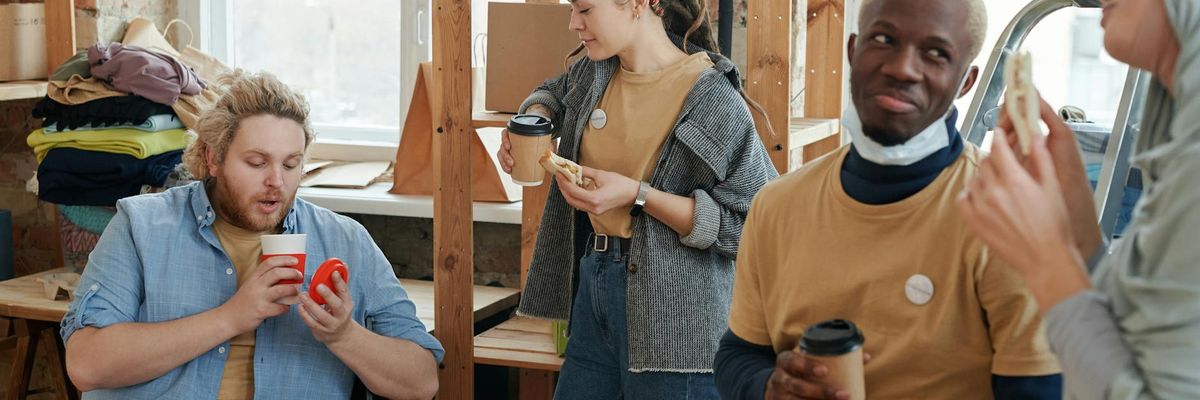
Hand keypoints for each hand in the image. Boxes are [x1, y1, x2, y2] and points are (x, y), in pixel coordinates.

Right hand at [221, 256, 302, 333]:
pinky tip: (286, 308)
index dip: (284, 259)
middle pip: (277, 273)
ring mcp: (258, 298)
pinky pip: (280, 308)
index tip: (295, 260)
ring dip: (292, 290)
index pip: (269, 263)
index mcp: (253, 278)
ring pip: (281, 289)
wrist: (228, 318)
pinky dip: (286, 308)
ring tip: (296, 291)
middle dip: (292, 272)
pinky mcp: (261, 311)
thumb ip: (263, 280)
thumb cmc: (243, 302)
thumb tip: (285, 275)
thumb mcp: (250, 286)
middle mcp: (255, 286)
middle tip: (299, 275)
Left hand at [298, 271, 356, 343]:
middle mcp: (341, 315)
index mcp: (347, 303)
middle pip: (336, 305)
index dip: (340, 281)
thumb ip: (341, 283)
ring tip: (302, 295)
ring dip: (311, 305)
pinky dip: (305, 315)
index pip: (345, 291)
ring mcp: (332, 324)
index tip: (333, 272)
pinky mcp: (322, 332)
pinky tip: (300, 307)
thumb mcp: (344, 299)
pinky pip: (312, 323)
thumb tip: (343, 264)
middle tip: (318, 286)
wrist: (341, 335)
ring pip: (322, 315)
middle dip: (328, 295)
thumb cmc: (340, 311)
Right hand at [498, 129, 557, 174]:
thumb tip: (549, 152)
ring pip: (501, 154)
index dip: (504, 139)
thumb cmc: (540, 142)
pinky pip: (503, 161)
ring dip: (503, 162)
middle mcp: (510, 140)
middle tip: (511, 162)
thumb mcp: (543, 142)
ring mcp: (509, 149)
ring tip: (509, 168)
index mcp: (516, 133)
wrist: (540, 146)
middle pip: (502, 146)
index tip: (509, 146)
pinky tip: (509, 171)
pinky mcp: (509, 157)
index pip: (505, 133)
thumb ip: (546, 145)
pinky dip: (504, 166)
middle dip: (505, 155)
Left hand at [556, 166, 638, 214]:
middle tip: (560, 177)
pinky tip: (575, 187)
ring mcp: (594, 211)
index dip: (563, 182)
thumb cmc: (621, 184)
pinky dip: (575, 196)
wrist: (633, 195)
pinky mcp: (596, 211)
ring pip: (574, 203)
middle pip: (570, 200)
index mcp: (594, 199)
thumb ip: (586, 172)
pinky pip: (581, 204)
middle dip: (563, 188)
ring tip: (565, 181)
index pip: (573, 191)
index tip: (559, 174)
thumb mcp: (602, 175)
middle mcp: (592, 208)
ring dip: (568, 193)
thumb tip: (575, 168)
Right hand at [766, 350, 870, 399]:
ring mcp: (780, 396)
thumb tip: (866, 357)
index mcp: (785, 361)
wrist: (776, 387)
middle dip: (821, 392)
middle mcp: (779, 378)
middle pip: (797, 386)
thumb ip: (832, 356)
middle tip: (844, 394)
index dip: (806, 366)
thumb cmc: (800, 370)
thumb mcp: (808, 360)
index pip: (792, 361)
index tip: (825, 371)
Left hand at [958, 128, 1090, 310]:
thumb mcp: (1053, 187)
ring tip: (997, 182)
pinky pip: (963, 199)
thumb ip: (1042, 159)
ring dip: (983, 176)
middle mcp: (994, 192)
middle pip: (986, 163)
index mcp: (1015, 181)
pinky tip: (982, 196)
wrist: (1045, 258)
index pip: (998, 148)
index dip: (998, 138)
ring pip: (974, 179)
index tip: (999, 134)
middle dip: (995, 158)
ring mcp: (981, 208)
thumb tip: (1035, 135)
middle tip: (1003, 162)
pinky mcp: (974, 223)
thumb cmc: (1054, 225)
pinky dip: (970, 194)